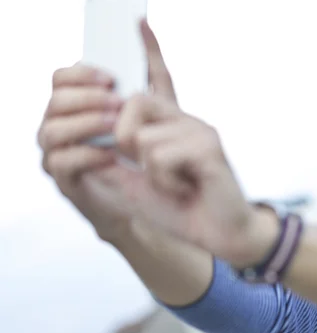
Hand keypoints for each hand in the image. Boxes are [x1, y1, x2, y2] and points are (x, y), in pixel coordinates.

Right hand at [37, 20, 178, 240]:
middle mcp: (60, 123)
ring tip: (117, 127)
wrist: (156, 188)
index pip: (62, 78)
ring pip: (51, 130)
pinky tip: (111, 155)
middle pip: (55, 102)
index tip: (110, 78)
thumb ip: (149, 61)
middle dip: (87, 100)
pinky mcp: (64, 180)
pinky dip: (86, 155)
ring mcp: (57, 152)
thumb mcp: (157, 98)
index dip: (82, 75)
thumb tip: (142, 21)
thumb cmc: (151, 139)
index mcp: (77, 102)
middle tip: (118, 105)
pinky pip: (61, 162)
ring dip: (86, 125)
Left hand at [113, 96, 278, 266]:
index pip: (133, 96)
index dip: (115, 122)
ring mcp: (199, 130)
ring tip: (175, 186)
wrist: (220, 236)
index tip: (123, 153)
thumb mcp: (134, 186)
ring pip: (144, 138)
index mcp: (169, 125)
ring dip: (152, 174)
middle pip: (135, 102)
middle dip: (126, 142)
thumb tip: (80, 142)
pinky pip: (161, 156)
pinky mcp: (208, 147)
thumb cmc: (180, 211)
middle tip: (150, 170)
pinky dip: (165, 182)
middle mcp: (185, 121)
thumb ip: (110, 163)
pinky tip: (186, 190)